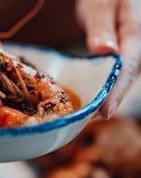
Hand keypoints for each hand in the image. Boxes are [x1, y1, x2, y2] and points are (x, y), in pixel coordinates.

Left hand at [76, 0, 140, 118]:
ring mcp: (130, 51)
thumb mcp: (101, 5)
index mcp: (134, 33)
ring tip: (88, 113)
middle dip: (110, 100)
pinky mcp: (121, 54)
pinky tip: (90, 94)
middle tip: (90, 119)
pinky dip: (103, 85)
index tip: (105, 112)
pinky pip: (114, 73)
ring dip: (106, 95)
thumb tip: (105, 51)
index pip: (127, 67)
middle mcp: (136, 46)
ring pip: (121, 78)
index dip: (117, 91)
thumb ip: (102, 27)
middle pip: (126, 78)